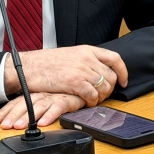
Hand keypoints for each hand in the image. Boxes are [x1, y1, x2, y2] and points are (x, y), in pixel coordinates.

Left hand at [0, 92, 85, 128]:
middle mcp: (43, 94)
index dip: (5, 112)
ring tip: (21, 126)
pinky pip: (59, 106)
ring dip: (29, 116)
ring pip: (39, 105)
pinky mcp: (68, 99)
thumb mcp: (46, 100)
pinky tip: (44, 122)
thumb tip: (16, 120)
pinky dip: (51, 114)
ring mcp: (55, 96)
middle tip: (6, 126)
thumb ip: (33, 108)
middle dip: (14, 115)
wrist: (84, 85)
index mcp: (35, 94)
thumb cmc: (65, 93)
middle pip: (25, 104)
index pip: (16, 102)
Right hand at [4, 46, 128, 105]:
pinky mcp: (74, 82)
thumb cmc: (46, 63)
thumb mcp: (70, 54)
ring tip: (94, 100)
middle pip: (110, 76)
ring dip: (101, 97)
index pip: (114, 58)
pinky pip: (92, 95)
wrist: (29, 67)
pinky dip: (92, 102)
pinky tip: (87, 103)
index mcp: (87, 49)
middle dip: (110, 89)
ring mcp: (81, 70)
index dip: (123, 71)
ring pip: (103, 87)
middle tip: (104, 95)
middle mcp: (87, 58)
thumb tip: (97, 70)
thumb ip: (85, 59)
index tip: (123, 81)